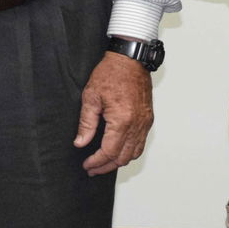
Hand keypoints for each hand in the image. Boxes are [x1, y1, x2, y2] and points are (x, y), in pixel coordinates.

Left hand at [75, 52, 153, 175]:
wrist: (130, 59)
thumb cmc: (111, 73)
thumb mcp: (91, 97)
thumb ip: (86, 123)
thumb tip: (81, 143)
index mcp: (122, 120)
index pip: (108, 152)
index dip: (96, 162)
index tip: (87, 165)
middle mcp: (137, 124)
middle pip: (123, 157)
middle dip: (106, 166)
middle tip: (93, 168)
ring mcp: (145, 122)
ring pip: (135, 153)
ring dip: (119, 161)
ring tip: (104, 163)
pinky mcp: (148, 118)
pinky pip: (141, 143)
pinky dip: (130, 152)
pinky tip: (119, 151)